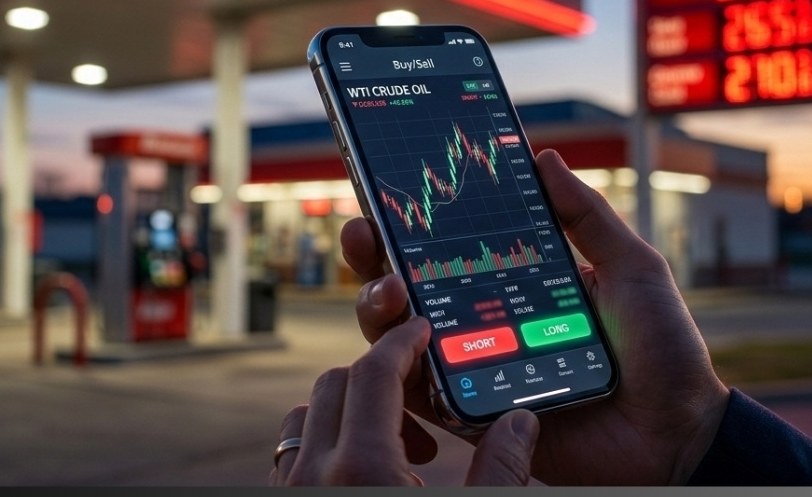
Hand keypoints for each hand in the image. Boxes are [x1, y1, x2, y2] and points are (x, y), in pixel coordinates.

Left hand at [269, 316, 539, 485]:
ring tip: (396, 450)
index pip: (374, 372)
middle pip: (335, 382)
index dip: (402, 341)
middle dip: (378, 376)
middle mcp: (315, 473)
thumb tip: (521, 421)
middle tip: (422, 408)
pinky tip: (365, 476)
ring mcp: (291, 491)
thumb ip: (500, 470)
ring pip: (306, 417)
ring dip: (347, 412)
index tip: (423, 330)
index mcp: (363, 467)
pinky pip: (293, 455)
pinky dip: (324, 445)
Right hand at [344, 149, 730, 484]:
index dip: (413, 219)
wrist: (678, 434)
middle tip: (364, 231)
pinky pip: (416, 392)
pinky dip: (395, 367)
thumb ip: (586, 216)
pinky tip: (401, 341)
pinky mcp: (470, 415)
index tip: (388, 189)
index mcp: (515, 283)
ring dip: (377, 305)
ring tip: (390, 288)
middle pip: (407, 283)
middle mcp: (485, 321)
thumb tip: (542, 156)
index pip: (451, 244)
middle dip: (373, 253)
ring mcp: (473, 367)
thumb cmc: (663, 351)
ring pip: (398, 334)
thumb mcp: (631, 268)